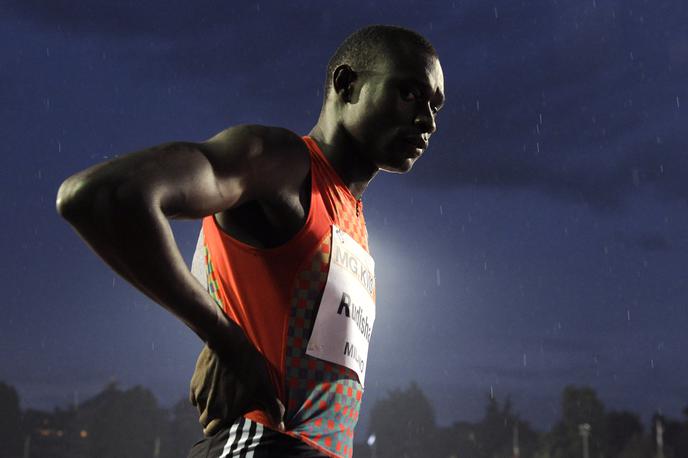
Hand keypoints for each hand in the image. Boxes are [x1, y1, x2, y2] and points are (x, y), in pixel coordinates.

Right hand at [200, 309, 284, 429]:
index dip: (217, 428)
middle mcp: (210, 408)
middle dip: (211, 419)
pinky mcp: (194, 384)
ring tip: (219, 397)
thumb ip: (272, 407)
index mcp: (225, 412)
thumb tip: (282, 425)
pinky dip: (201, 396)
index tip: (225, 422)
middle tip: (223, 408)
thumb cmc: (248, 364)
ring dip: (206, 407)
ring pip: (200, 410)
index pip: (211, 432)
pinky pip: (194, 398)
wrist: (227, 343)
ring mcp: (200, 396)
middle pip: (204, 422)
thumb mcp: (264, 385)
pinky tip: (211, 387)